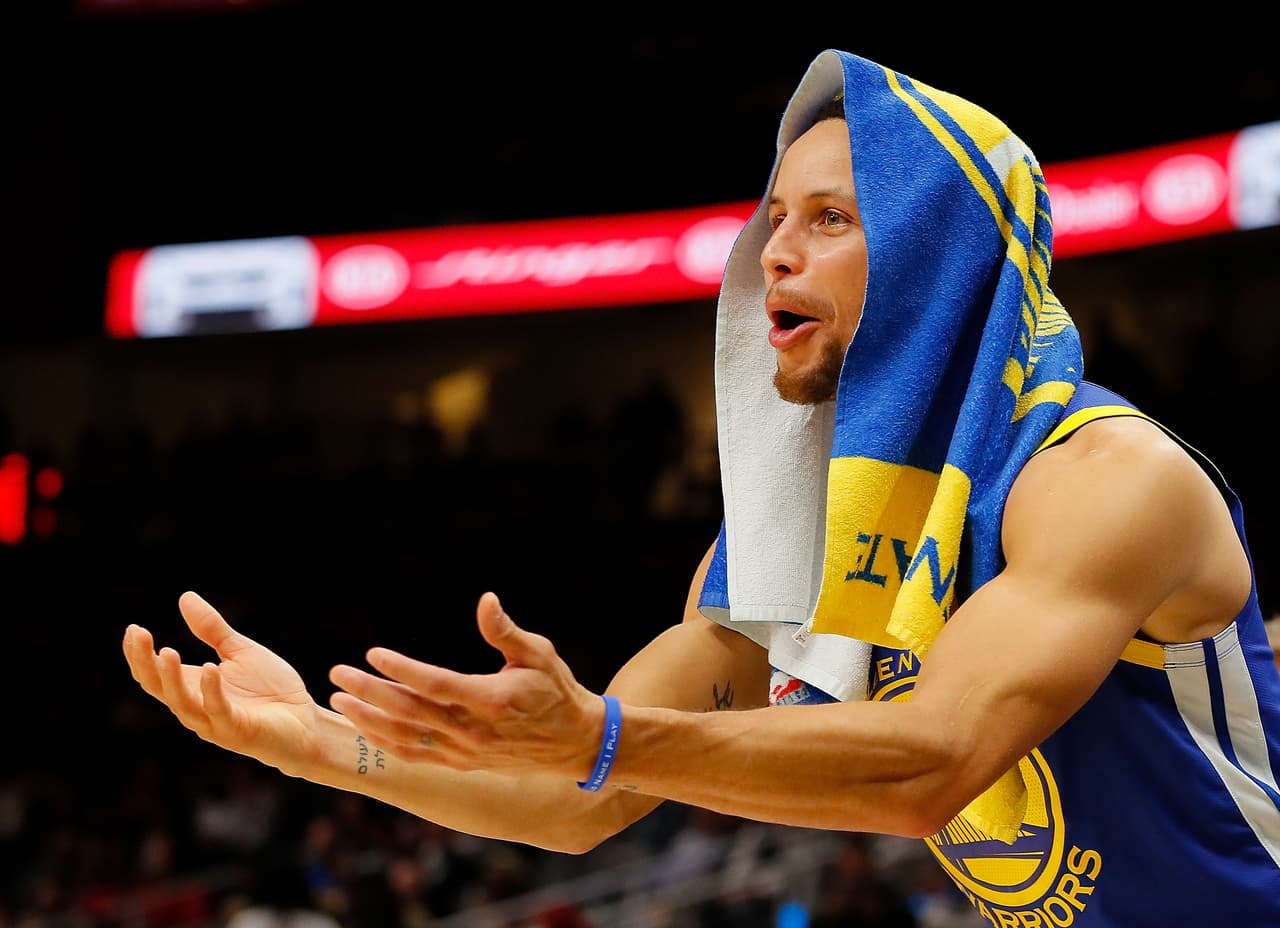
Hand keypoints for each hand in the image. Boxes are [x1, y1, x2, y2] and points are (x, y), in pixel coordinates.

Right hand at [122, 591, 318, 774]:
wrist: (306, 721)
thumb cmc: (270, 690)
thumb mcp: (240, 651)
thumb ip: (212, 630)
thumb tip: (185, 597)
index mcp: (193, 687)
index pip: (154, 674)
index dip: (140, 654)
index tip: (133, 629)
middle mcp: (196, 706)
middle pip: (159, 688)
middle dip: (146, 663)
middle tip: (140, 635)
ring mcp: (214, 721)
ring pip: (183, 703)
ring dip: (172, 679)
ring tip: (167, 651)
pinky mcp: (238, 731)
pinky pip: (219, 711)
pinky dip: (212, 692)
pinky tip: (210, 669)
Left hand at [329, 592, 603, 779]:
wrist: (575, 742)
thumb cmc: (556, 689)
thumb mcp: (538, 653)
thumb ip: (505, 631)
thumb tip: (486, 600)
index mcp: (491, 701)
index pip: (436, 685)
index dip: (402, 670)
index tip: (374, 653)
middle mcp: (474, 731)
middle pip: (411, 712)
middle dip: (369, 693)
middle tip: (339, 673)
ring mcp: (466, 752)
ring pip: (406, 738)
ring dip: (369, 720)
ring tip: (340, 700)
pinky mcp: (463, 764)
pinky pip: (417, 755)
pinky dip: (388, 743)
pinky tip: (366, 727)